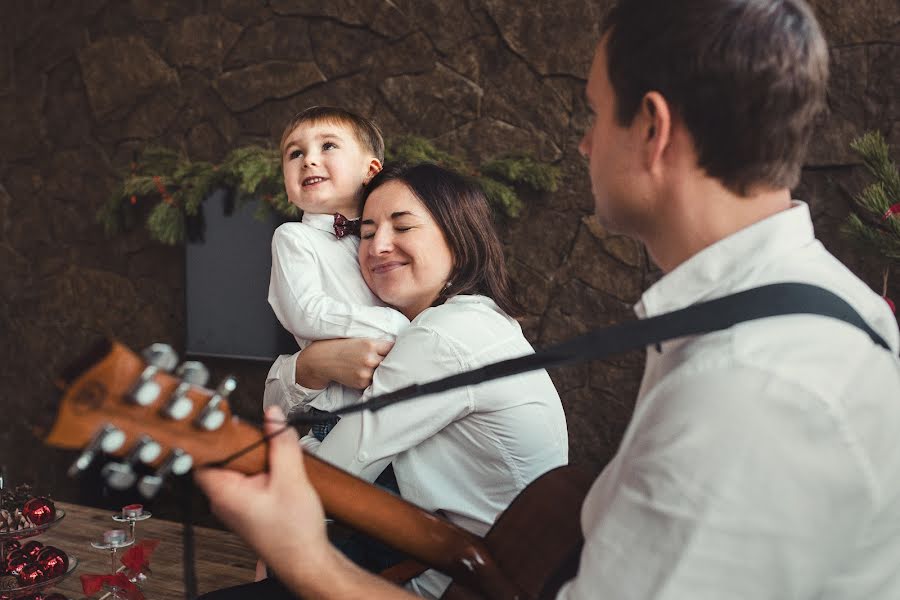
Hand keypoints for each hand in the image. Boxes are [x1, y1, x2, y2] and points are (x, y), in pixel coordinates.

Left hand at [194, 406, 330, 577]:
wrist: (307, 559)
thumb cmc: (294, 533)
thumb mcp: (291, 479)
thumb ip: (281, 444)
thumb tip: (272, 416)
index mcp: (224, 493)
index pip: (203, 454)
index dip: (216, 435)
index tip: (231, 422)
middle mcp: (223, 501)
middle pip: (223, 458)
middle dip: (245, 446)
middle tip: (264, 438)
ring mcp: (235, 506)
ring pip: (238, 469)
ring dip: (257, 460)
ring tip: (276, 459)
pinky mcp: (247, 509)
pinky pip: (248, 481)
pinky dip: (263, 473)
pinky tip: (280, 475)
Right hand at [296, 338, 393, 389]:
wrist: (321, 360)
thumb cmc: (340, 347)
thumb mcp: (359, 340)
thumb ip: (376, 344)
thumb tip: (394, 348)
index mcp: (370, 344)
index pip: (393, 347)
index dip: (395, 349)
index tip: (398, 350)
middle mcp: (370, 358)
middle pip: (391, 361)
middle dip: (390, 361)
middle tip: (391, 361)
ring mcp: (366, 372)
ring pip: (383, 372)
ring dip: (382, 371)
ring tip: (375, 367)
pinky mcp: (361, 382)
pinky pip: (374, 382)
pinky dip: (373, 379)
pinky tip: (366, 374)